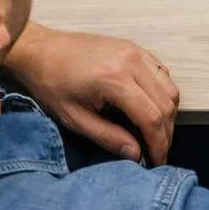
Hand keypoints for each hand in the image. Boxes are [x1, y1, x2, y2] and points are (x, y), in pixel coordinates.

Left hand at [3, 22, 179, 163]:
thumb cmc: (50, 83)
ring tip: (154, 133)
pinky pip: (161, 72)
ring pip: (169, 87)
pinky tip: (150, 107)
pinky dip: (162, 93)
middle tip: (157, 152)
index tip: (157, 161)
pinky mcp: (133, 47)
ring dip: (168, 113)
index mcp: (115, 79)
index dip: (159, 144)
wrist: (39, 50)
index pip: (152, 117)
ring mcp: (134, 51)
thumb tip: (135, 154)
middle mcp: (131, 61)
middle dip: (165, 132)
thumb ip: (107, 137)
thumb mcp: (74, 118)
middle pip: (166, 103)